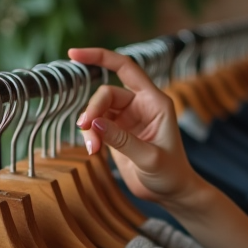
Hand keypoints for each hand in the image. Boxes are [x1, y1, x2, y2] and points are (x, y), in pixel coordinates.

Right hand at [68, 47, 204, 206]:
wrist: (173, 193)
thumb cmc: (170, 174)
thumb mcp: (149, 158)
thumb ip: (121, 140)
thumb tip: (92, 123)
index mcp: (155, 101)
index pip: (126, 68)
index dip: (101, 57)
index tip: (74, 54)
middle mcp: (141, 105)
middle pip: (106, 94)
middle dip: (92, 111)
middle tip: (85, 130)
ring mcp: (127, 119)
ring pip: (97, 111)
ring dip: (89, 128)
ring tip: (94, 150)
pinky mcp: (116, 133)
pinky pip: (95, 126)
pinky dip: (90, 137)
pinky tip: (94, 151)